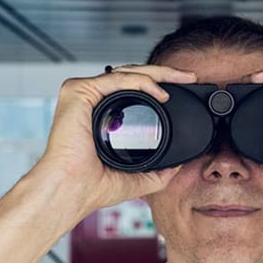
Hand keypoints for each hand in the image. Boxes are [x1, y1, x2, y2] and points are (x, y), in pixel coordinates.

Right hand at [30, 64, 197, 217]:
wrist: (73, 190)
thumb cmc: (91, 187)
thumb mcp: (136, 178)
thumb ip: (157, 173)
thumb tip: (177, 167)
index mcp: (101, 114)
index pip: (132, 90)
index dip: (159, 85)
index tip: (182, 89)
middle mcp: (91, 100)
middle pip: (132, 76)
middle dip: (165, 73)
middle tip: (189, 77)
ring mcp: (83, 93)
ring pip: (127, 72)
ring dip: (158, 73)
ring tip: (181, 80)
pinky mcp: (78, 90)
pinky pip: (117, 78)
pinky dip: (142, 82)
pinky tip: (160, 93)